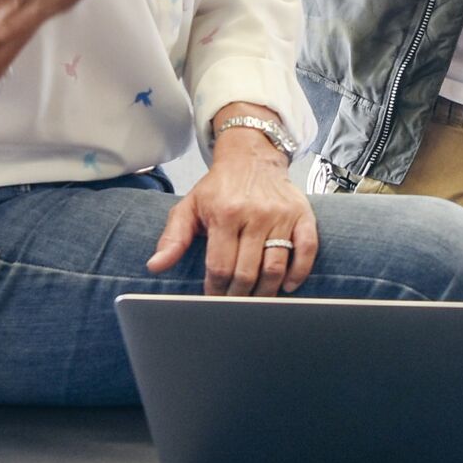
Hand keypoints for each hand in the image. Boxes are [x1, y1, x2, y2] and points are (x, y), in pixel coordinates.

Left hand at [149, 132, 319, 294]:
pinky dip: (299, 273)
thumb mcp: (189, 206)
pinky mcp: (302, 215)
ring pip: (275, 266)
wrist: (251, 157)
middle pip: (247, 272)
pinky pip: (307, 250)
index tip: (213, 300)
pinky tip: (287, 286)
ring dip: (266, 292)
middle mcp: (255, 214)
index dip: (215, 290)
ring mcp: (281, 215)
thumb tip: (155, 266)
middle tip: (233, 305)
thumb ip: (173, 238)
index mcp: (225, 213)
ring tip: (256, 299)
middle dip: (238, 296)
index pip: (220, 266)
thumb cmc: (219, 187)